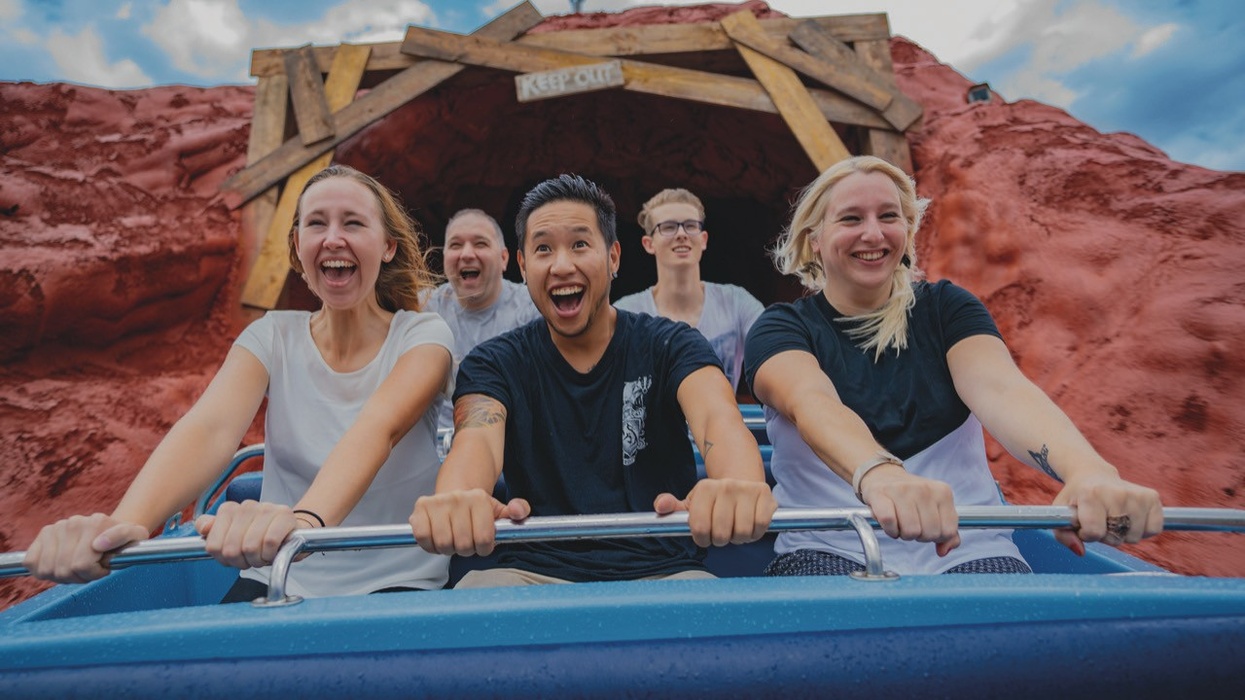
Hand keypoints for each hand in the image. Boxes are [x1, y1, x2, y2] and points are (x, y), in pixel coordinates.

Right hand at [23, 513, 148, 583]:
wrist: (111, 529)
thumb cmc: (125, 540)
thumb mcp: (136, 536)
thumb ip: (123, 537)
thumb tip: (98, 544)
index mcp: (96, 523)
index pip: (81, 565)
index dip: (93, 574)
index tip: (103, 568)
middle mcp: (74, 522)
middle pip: (64, 570)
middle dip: (79, 577)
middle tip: (91, 570)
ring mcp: (56, 527)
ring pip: (47, 570)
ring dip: (63, 576)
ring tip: (78, 567)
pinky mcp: (43, 534)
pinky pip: (32, 562)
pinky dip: (44, 571)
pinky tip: (60, 565)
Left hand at [194, 500, 298, 569]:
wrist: (291, 532)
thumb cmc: (259, 537)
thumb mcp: (232, 537)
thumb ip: (212, 531)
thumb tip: (203, 528)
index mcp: (228, 510)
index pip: (213, 545)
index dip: (223, 559)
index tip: (233, 558)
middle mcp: (245, 506)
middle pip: (231, 549)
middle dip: (241, 562)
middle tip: (250, 560)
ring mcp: (265, 508)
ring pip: (250, 546)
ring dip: (257, 560)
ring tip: (262, 556)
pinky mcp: (284, 514)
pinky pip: (270, 542)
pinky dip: (271, 554)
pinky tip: (273, 552)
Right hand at [410, 489, 529, 556]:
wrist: (453, 496)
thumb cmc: (477, 510)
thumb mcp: (499, 510)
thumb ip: (518, 511)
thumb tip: (519, 511)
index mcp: (479, 498)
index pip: (484, 540)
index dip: (484, 548)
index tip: (482, 543)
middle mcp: (458, 497)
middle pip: (463, 545)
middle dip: (465, 550)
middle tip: (465, 542)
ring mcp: (438, 502)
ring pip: (443, 544)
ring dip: (447, 549)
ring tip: (452, 540)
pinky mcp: (420, 508)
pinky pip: (423, 537)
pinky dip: (429, 545)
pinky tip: (436, 539)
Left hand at [654, 478, 776, 546]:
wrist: (741, 481)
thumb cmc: (715, 499)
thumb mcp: (692, 503)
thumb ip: (673, 508)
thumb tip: (660, 506)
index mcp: (705, 488)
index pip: (699, 528)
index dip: (701, 538)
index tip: (704, 535)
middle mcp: (726, 486)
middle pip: (721, 534)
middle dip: (720, 539)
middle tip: (722, 532)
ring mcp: (747, 490)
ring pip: (742, 532)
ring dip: (739, 538)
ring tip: (736, 528)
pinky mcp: (765, 496)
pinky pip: (760, 527)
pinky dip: (755, 533)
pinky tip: (750, 525)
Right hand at [858, 465, 960, 556]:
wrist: (883, 476)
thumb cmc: (910, 498)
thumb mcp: (935, 509)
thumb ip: (947, 532)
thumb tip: (943, 551)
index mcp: (943, 492)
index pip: (948, 531)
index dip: (936, 537)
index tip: (927, 527)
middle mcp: (924, 489)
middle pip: (929, 534)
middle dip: (919, 536)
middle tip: (911, 525)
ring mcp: (902, 490)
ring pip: (911, 531)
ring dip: (903, 534)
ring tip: (900, 523)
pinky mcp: (881, 494)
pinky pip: (889, 522)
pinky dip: (890, 530)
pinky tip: (889, 524)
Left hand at [1052, 473, 1162, 554]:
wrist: (1093, 475)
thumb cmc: (1076, 499)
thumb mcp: (1060, 514)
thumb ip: (1063, 536)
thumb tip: (1080, 552)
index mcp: (1090, 494)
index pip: (1094, 532)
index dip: (1087, 534)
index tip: (1083, 524)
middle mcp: (1116, 492)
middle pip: (1116, 537)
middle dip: (1105, 535)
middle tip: (1099, 519)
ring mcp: (1137, 494)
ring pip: (1134, 537)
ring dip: (1122, 534)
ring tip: (1113, 517)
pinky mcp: (1153, 497)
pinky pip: (1153, 530)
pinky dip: (1141, 530)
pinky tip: (1129, 518)